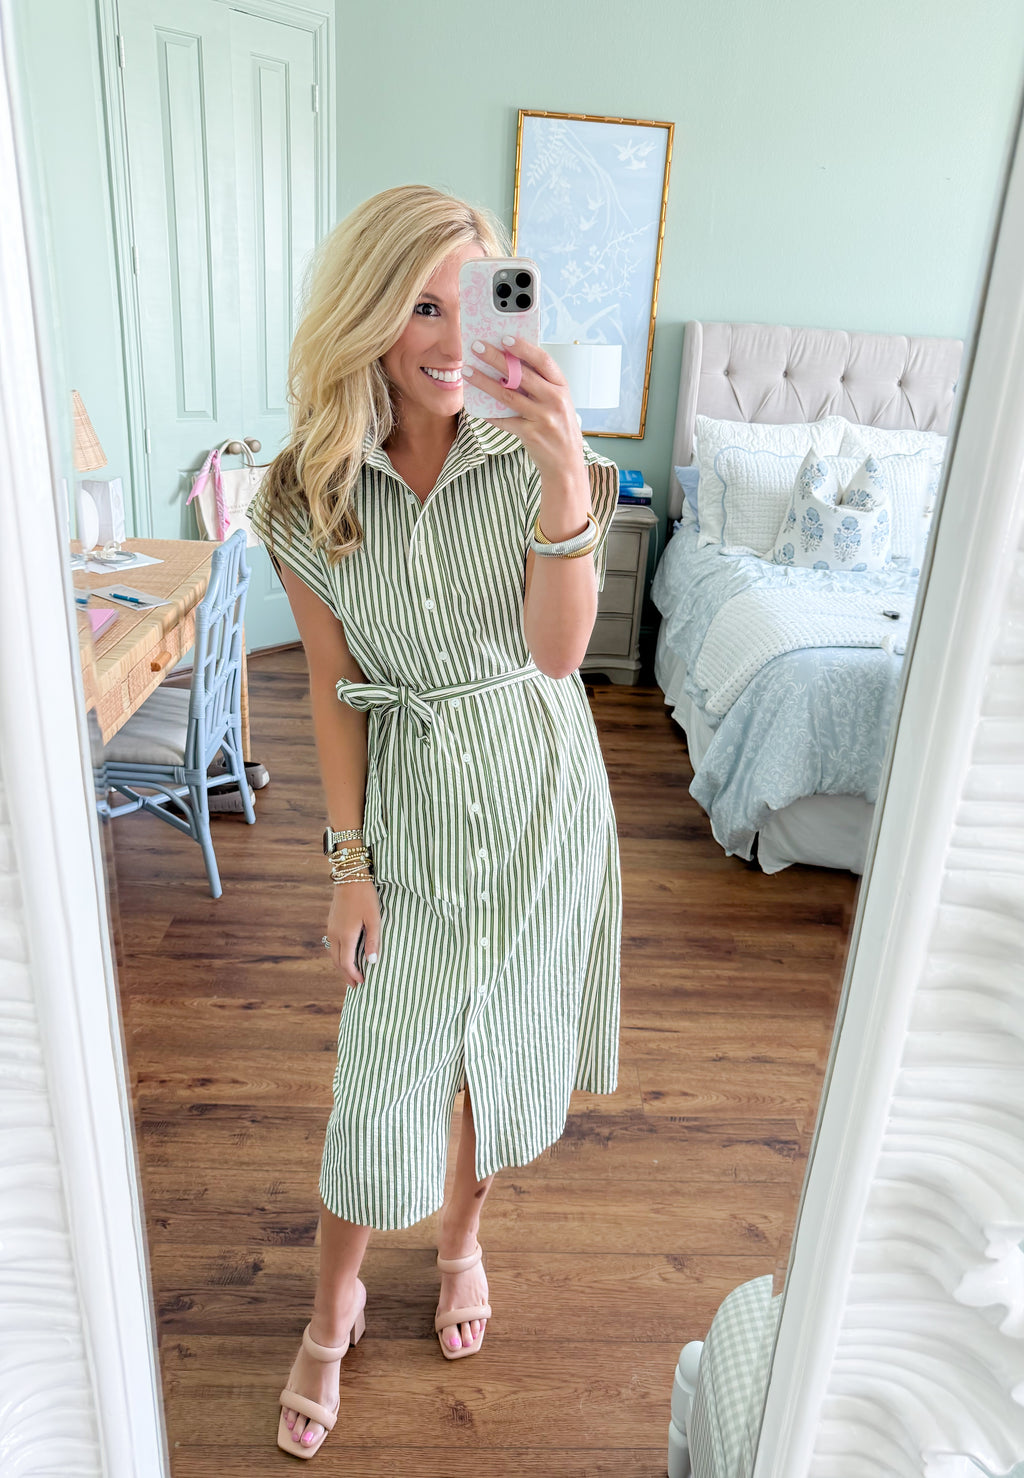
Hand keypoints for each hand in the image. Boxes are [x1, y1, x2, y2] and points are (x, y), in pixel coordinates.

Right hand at [324, 880, 380, 986]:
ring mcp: (331, 928)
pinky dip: (339, 955)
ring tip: (350, 973)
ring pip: (333, 953)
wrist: (349, 877)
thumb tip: (372, 962)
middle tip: (355, 985)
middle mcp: (335, 934)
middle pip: (337, 962)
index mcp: (346, 935)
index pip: (346, 963)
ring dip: (341, 966)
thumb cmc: (365, 897)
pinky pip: (333, 944)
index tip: (362, 983)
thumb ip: (373, 941)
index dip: (354, 975)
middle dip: (346, 975)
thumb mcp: (374, 919)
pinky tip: (346, 955)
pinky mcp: (331, 922)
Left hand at [464, 336, 586, 487]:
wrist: (566, 462)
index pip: (543, 360)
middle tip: (477, 347)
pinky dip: (489, 413)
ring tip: (469, 371)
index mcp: (561, 386)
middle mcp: (555, 400)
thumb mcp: (558, 401)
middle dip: (496, 358)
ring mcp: (543, 418)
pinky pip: (504, 420)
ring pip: (508, 395)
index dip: (523, 347)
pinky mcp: (531, 434)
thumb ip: (540, 384)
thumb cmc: (559, 427)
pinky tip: (476, 406)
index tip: (504, 337)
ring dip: (484, 382)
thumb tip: (509, 363)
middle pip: (521, 374)